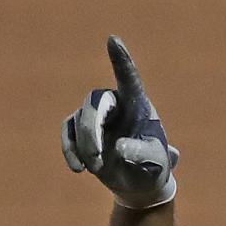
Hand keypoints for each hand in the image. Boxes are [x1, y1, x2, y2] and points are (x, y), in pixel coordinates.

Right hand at [61, 36, 178, 207]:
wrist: (139, 184)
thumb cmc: (153, 166)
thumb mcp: (156, 163)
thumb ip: (142, 153)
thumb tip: (119, 149)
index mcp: (137, 104)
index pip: (128, 78)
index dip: (121, 60)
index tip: (113, 40)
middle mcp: (115, 104)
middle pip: (95, 103)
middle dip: (91, 130)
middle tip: (97, 159)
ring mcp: (95, 116)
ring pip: (80, 120)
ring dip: (86, 146)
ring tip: (98, 169)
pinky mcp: (80, 130)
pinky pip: (68, 133)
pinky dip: (70, 150)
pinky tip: (78, 168)